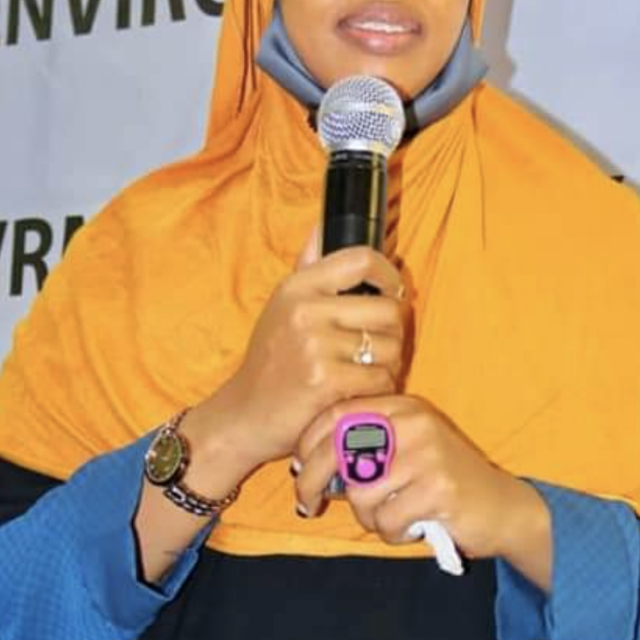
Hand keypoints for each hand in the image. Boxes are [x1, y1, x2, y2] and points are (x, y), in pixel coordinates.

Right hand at [202, 228, 408, 475]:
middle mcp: (305, 311)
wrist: (245, 414)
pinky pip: (381, 378)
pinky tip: (361, 392)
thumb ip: (308, 266)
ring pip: (391, 347)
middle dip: (394, 331)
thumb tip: (323, 226)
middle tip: (379, 345)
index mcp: (298, 287)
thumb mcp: (282, 306)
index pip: (361, 259)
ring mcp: (315, 347)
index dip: (389, 274)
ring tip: (367, 371)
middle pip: (388, 309)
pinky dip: (380, 389)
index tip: (393, 291)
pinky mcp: (326, 382)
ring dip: (389, 364)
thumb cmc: (271, 359)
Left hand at [292, 395, 540, 562]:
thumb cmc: (442, 482)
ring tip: (389, 518)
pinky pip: (387, 519)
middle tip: (307, 505)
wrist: (503, 507)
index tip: (298, 468)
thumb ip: (366, 448)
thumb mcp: (406, 450)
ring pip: (361, 493)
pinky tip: (410, 528)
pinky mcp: (439, 488)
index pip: (337, 414)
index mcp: (402, 407)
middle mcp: (413, 423)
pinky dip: (392, 533)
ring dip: (367, 517)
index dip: (307, 442)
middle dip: (311, 482)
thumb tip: (306, 467)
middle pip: (339, 449)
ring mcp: (428, 453)